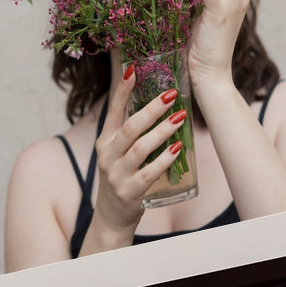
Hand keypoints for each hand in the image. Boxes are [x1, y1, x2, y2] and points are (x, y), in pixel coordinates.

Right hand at [86, 66, 187, 246]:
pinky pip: (149, 173)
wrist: (111, 217)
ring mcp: (117, 174)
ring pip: (140, 148)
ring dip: (162, 131)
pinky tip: (177, 149)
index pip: (114, 111)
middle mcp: (108, 155)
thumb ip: (131, 131)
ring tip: (180, 118)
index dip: (123, 90)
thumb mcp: (118, 152)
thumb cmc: (122, 177)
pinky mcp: (129, 192)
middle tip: (171, 94)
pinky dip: (164, 160)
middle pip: (130, 127)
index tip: (133, 70)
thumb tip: (156, 102)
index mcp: (105, 141)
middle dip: (151, 109)